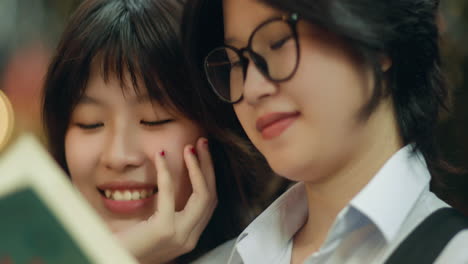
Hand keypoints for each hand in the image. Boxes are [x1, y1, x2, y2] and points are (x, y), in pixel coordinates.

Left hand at [116, 138, 217, 263]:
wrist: (112, 260)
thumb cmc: (128, 245)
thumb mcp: (156, 228)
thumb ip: (168, 212)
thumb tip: (172, 182)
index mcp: (189, 235)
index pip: (209, 202)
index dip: (209, 177)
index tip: (202, 155)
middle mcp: (189, 237)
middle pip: (211, 196)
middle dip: (209, 167)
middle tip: (202, 143)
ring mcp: (180, 235)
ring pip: (202, 195)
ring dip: (197, 167)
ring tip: (190, 147)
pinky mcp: (165, 229)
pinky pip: (170, 193)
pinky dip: (167, 171)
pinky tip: (160, 156)